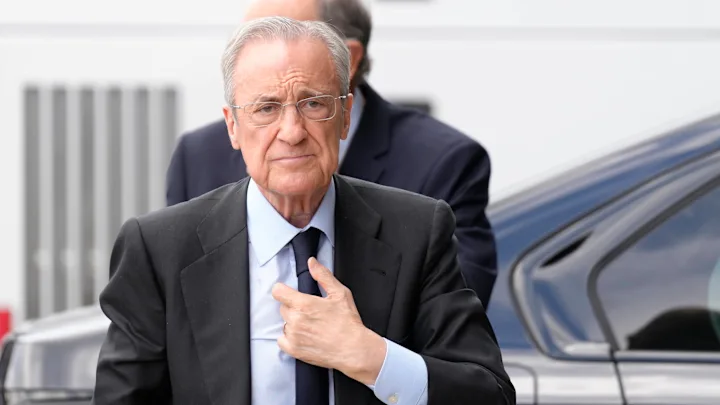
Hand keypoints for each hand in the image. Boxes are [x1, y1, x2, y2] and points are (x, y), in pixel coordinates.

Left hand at [272, 257, 385, 385]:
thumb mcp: (340, 293)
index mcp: (303, 304)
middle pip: (283, 308)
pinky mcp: (294, 350)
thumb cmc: (348, 323)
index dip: (283, 290)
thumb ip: (323, 275)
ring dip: (293, 323)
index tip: (289, 293)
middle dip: (293, 307)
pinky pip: (282, 340)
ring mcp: (293, 336)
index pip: (278, 291)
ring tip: (311, 326)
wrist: (353, 349)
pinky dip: (290, 338)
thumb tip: (312, 263)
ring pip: (284, 324)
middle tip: (310, 312)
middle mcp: (295, 320)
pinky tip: (304, 337)